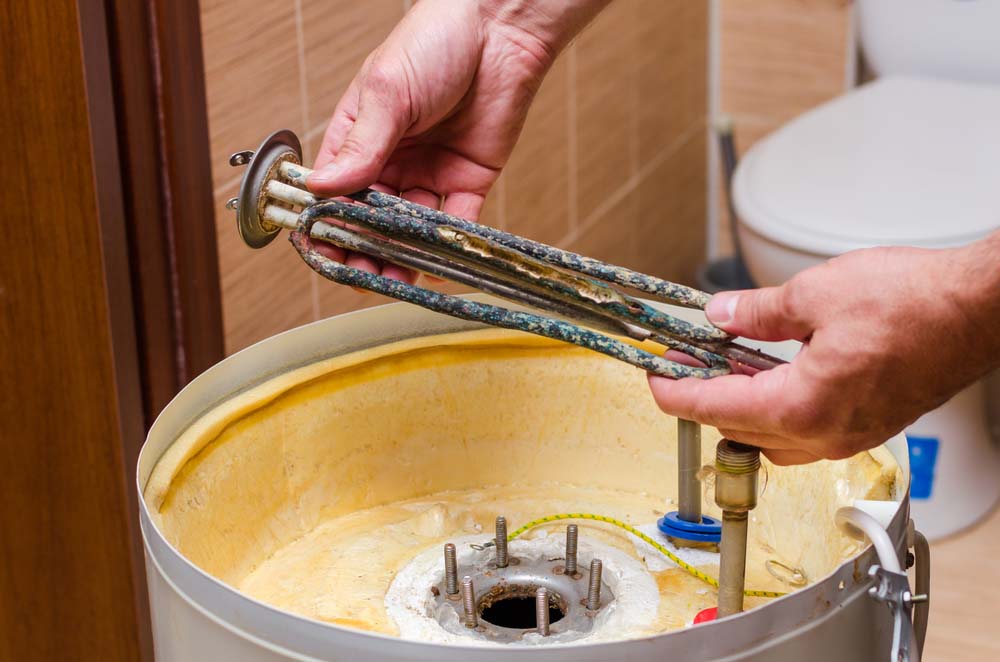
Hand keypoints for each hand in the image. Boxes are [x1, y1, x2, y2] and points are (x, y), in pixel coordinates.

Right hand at [306, 0, 606, 282]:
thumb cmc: (435, 41)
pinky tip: (432, 266)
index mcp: (359, 135)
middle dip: (361, 248)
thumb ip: (361, 145)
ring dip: (399, 256)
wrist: (501, 30)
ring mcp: (429, 173)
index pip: (332, 189)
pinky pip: (454, 223)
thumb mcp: (387, 92)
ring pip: (407, 229)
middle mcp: (391, 160)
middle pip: (368, 218)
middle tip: (359, 273)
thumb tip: (322, 189)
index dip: (323, 221)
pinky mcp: (468, 181)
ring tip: (391, 279)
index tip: (319, 248)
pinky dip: (444, 247)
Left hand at [648, 239, 999, 464]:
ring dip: (741, 409)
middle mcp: (824, 434)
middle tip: (684, 366)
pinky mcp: (867, 426)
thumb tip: (721, 317)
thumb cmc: (916, 303)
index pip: (714, 409)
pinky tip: (773, 374)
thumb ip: (757, 313)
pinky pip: (806, 433)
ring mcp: (848, 435)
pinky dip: (778, 410)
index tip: (655, 379)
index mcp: (802, 406)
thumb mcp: (815, 294)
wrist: (980, 309)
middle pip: (739, 430)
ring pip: (772, 438)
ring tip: (725, 368)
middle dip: (704, 399)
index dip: (675, 394)